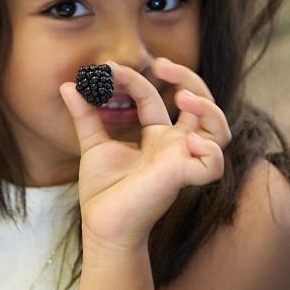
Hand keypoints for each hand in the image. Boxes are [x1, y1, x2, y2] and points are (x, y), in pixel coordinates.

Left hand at [59, 57, 224, 252]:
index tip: (108, 69)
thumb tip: (69, 84)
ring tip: (184, 98)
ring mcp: (182, 161)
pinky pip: (213, 163)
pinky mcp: (183, 178)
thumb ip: (85, 115)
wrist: (102, 225)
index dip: (135, 78)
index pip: (154, 97)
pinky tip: (187, 141)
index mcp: (157, 137)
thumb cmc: (103, 191)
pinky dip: (208, 149)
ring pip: (220, 130)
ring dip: (208, 108)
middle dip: (189, 78)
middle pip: (202, 104)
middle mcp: (175, 146)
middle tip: (163, 64)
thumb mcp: (93, 144)